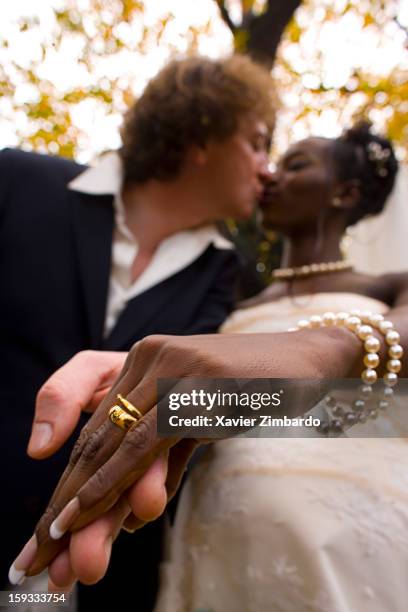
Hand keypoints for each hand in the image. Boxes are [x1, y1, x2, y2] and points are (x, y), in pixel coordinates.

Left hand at [10, 328, 359, 587]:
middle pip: (97, 438)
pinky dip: (115, 479)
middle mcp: (148, 358)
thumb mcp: (197, 422)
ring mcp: (170, 365)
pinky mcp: (193, 381)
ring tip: (54, 546)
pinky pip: (147, 439)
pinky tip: (90, 511)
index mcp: (142, 363)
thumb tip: (129, 514)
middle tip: (37, 559)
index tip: (48, 535)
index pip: (97, 430)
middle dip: (66, 502)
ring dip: (83, 500)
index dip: (69, 484)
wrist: (306, 362)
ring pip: (115, 442)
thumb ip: (162, 458)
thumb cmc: (252, 392)